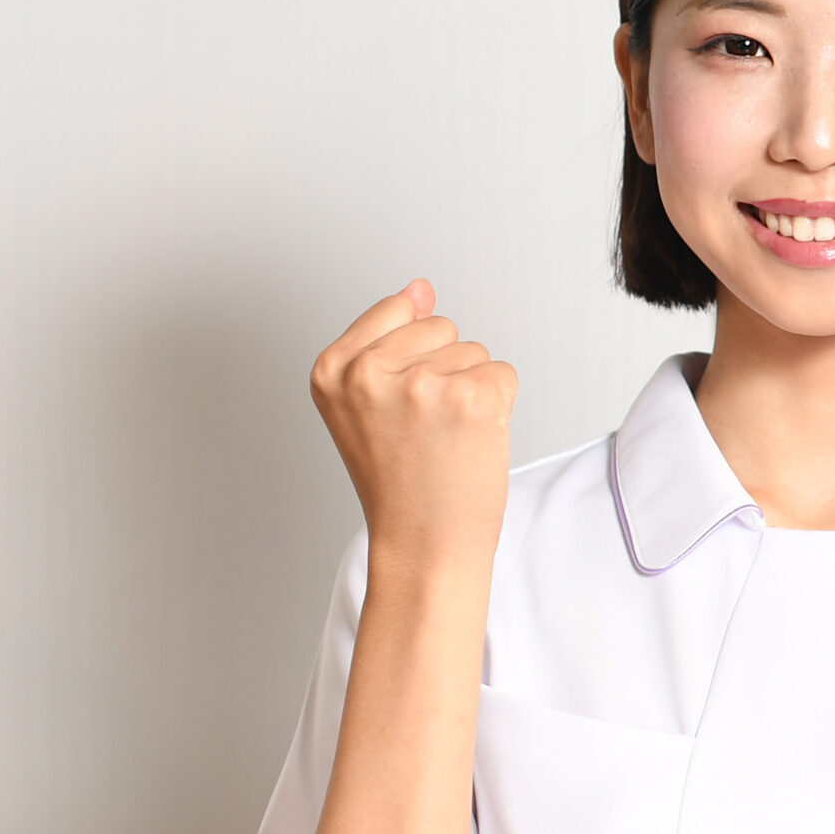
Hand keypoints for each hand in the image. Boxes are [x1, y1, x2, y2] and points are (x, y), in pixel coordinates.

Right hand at [310, 280, 517, 568]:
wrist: (424, 547)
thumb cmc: (401, 482)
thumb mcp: (369, 404)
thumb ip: (389, 337)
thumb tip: (421, 286)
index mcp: (331, 369)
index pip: (397, 309)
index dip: (412, 359)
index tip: (400, 407)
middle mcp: (367, 372)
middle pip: (440, 326)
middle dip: (444, 372)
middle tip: (425, 431)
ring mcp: (419, 384)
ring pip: (473, 351)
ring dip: (470, 393)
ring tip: (445, 441)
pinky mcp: (469, 398)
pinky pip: (503, 374)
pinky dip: (498, 409)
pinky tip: (470, 444)